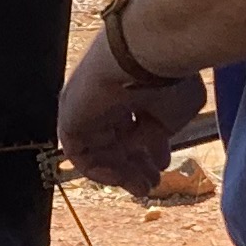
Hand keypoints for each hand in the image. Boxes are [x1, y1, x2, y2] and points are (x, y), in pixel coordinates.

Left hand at [58, 31, 207, 192]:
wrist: (146, 57)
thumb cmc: (168, 76)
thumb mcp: (175, 113)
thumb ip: (160, 133)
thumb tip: (149, 151)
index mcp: (132, 89)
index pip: (135, 124)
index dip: (149, 148)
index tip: (162, 166)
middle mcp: (107, 98)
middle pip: (116, 140)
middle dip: (134, 166)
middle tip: (150, 185)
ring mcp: (86, 108)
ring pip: (98, 150)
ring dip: (119, 173)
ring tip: (141, 189)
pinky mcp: (70, 118)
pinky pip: (79, 154)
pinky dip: (97, 171)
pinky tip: (121, 178)